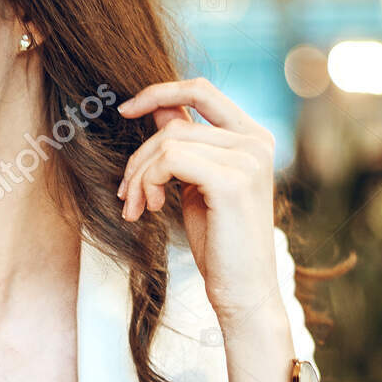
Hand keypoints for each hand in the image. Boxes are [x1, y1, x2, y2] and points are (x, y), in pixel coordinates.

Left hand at [115, 76, 279, 323]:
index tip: (125, 110)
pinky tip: (153, 209)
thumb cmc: (220, 242)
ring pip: (168, 143)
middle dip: (139, 158)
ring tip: (138, 207)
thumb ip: (186, 145)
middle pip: (175, 124)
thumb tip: (159, 109)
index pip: (201, 90)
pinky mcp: (232, 180)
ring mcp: (247, 159)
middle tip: (127, 194)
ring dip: (140, 177)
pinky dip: (149, 182)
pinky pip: (169, 160)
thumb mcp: (198, 184)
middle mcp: (256, 142)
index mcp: (253, 137)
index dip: (159, 92)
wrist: (244, 291)